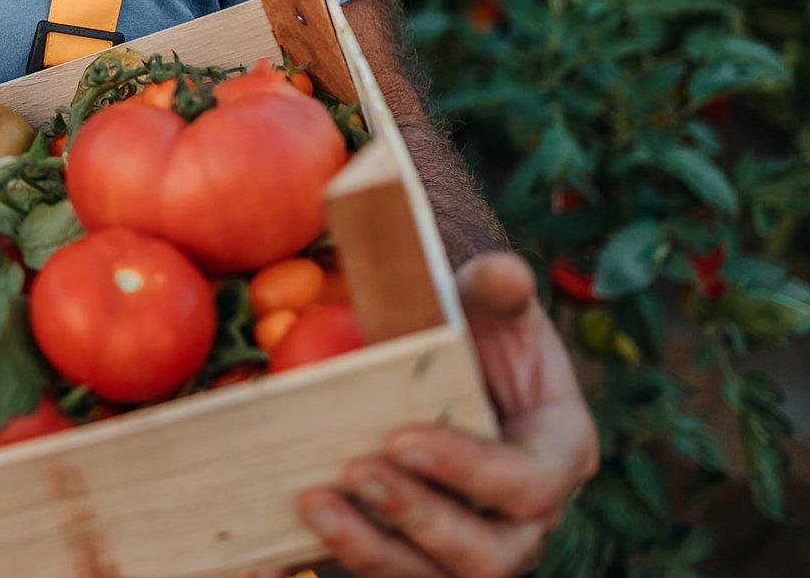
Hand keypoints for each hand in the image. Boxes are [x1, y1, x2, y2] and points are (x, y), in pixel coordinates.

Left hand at [297, 253, 597, 575]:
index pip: (528, 484)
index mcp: (555, 455)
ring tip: (313, 503)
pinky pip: (373, 575)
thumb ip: (497, 290)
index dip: (469, 471)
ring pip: (430, 577)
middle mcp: (519, 519)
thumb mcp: (488, 304)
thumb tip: (504, 273)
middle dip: (418, 519)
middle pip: (486, 555)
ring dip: (370, 550)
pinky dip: (322, 567)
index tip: (403, 438)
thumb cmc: (476, 331)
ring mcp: (463, 545)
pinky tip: (267, 561)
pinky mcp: (409, 554)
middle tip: (357, 470)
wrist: (447, 360)